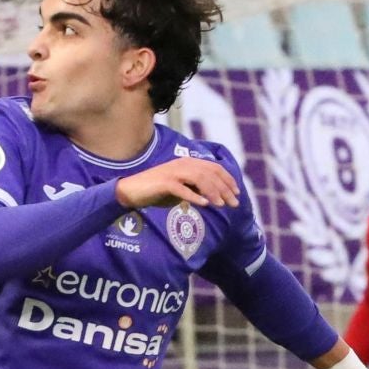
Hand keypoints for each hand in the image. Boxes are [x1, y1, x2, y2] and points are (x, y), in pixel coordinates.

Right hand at [114, 156, 239, 211]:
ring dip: (213, 192)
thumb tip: (213, 198)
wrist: (131, 191)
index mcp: (188, 163)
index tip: (237, 192)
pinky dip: (194, 196)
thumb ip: (195, 190)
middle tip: (234, 203)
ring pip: (200, 179)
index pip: (214, 168)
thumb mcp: (180, 190)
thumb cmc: (156, 191)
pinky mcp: (164, 183)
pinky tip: (204, 204)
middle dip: (225, 188)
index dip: (228, 179)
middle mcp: (183, 164)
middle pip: (210, 174)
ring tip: (221, 205)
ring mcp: (174, 172)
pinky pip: (182, 189)